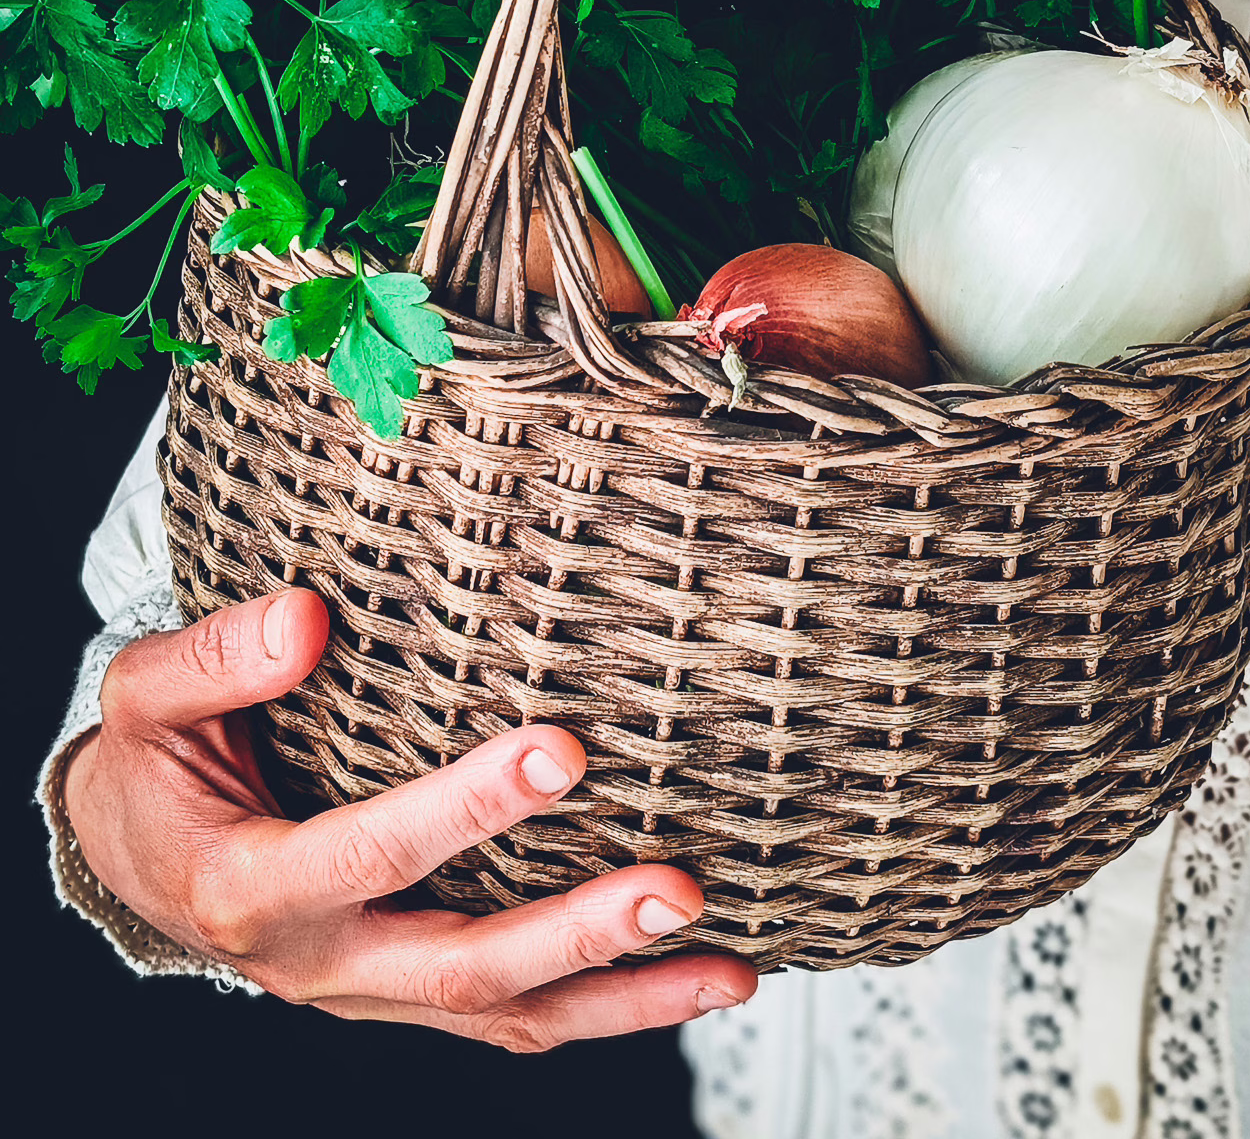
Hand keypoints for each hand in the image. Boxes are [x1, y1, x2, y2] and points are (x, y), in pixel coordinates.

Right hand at [63, 589, 755, 1048]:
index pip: (371, 855)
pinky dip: (604, 1008)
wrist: (137, 855)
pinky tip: (689, 981)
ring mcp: (373, 989)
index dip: (465, 811)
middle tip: (676, 886)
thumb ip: (216, 658)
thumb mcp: (148, 700)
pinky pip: (513, 1019)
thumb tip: (306, 618)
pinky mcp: (410, 991)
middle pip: (462, 967)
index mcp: (254, 887)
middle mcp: (323, 960)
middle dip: (577, 929)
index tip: (557, 752)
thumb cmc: (157, 766)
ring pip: (506, 1014)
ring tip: (725, 963)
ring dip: (619, 992)